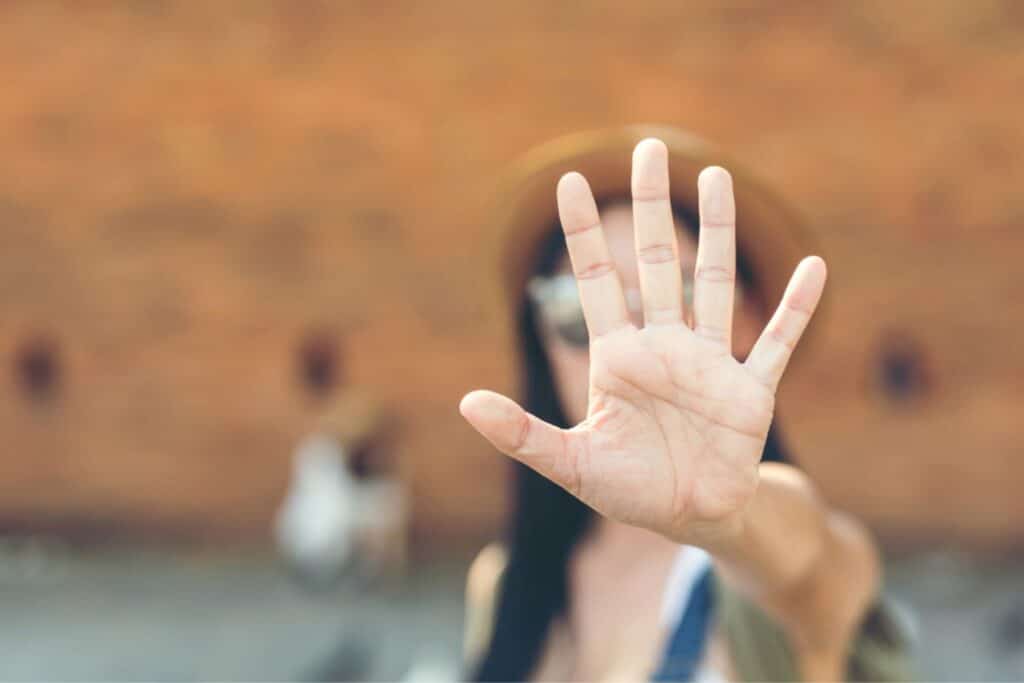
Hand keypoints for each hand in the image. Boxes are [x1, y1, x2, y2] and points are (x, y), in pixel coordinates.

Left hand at [460, 139, 825, 544]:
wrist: (690, 518)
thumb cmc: (629, 489)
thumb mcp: (570, 463)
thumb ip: (521, 434)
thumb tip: (465, 403)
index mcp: (618, 358)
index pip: (597, 282)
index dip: (584, 234)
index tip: (570, 182)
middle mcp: (664, 347)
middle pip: (656, 264)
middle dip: (650, 209)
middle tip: (647, 150)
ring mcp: (710, 363)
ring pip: (716, 285)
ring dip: (718, 234)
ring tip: (715, 178)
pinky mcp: (752, 390)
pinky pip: (779, 342)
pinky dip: (796, 309)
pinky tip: (813, 267)